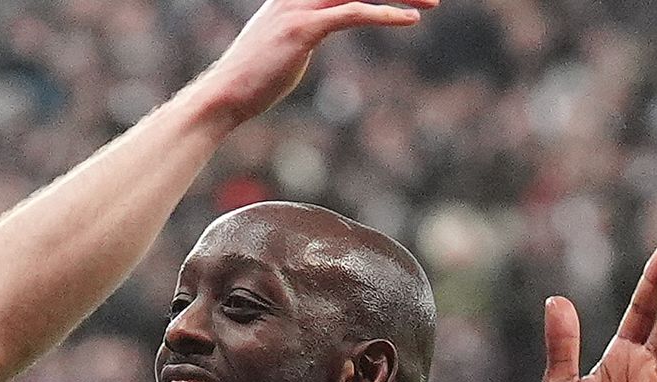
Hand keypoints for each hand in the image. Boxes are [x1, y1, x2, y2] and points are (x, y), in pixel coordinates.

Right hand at [195, 0, 436, 126]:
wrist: (224, 97)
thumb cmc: (253, 81)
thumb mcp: (284, 47)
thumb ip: (307, 31)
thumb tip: (322, 33)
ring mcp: (298, 8)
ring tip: (431, 1)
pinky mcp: (303, 28)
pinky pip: (354, 13)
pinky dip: (385, 14)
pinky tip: (410, 20)